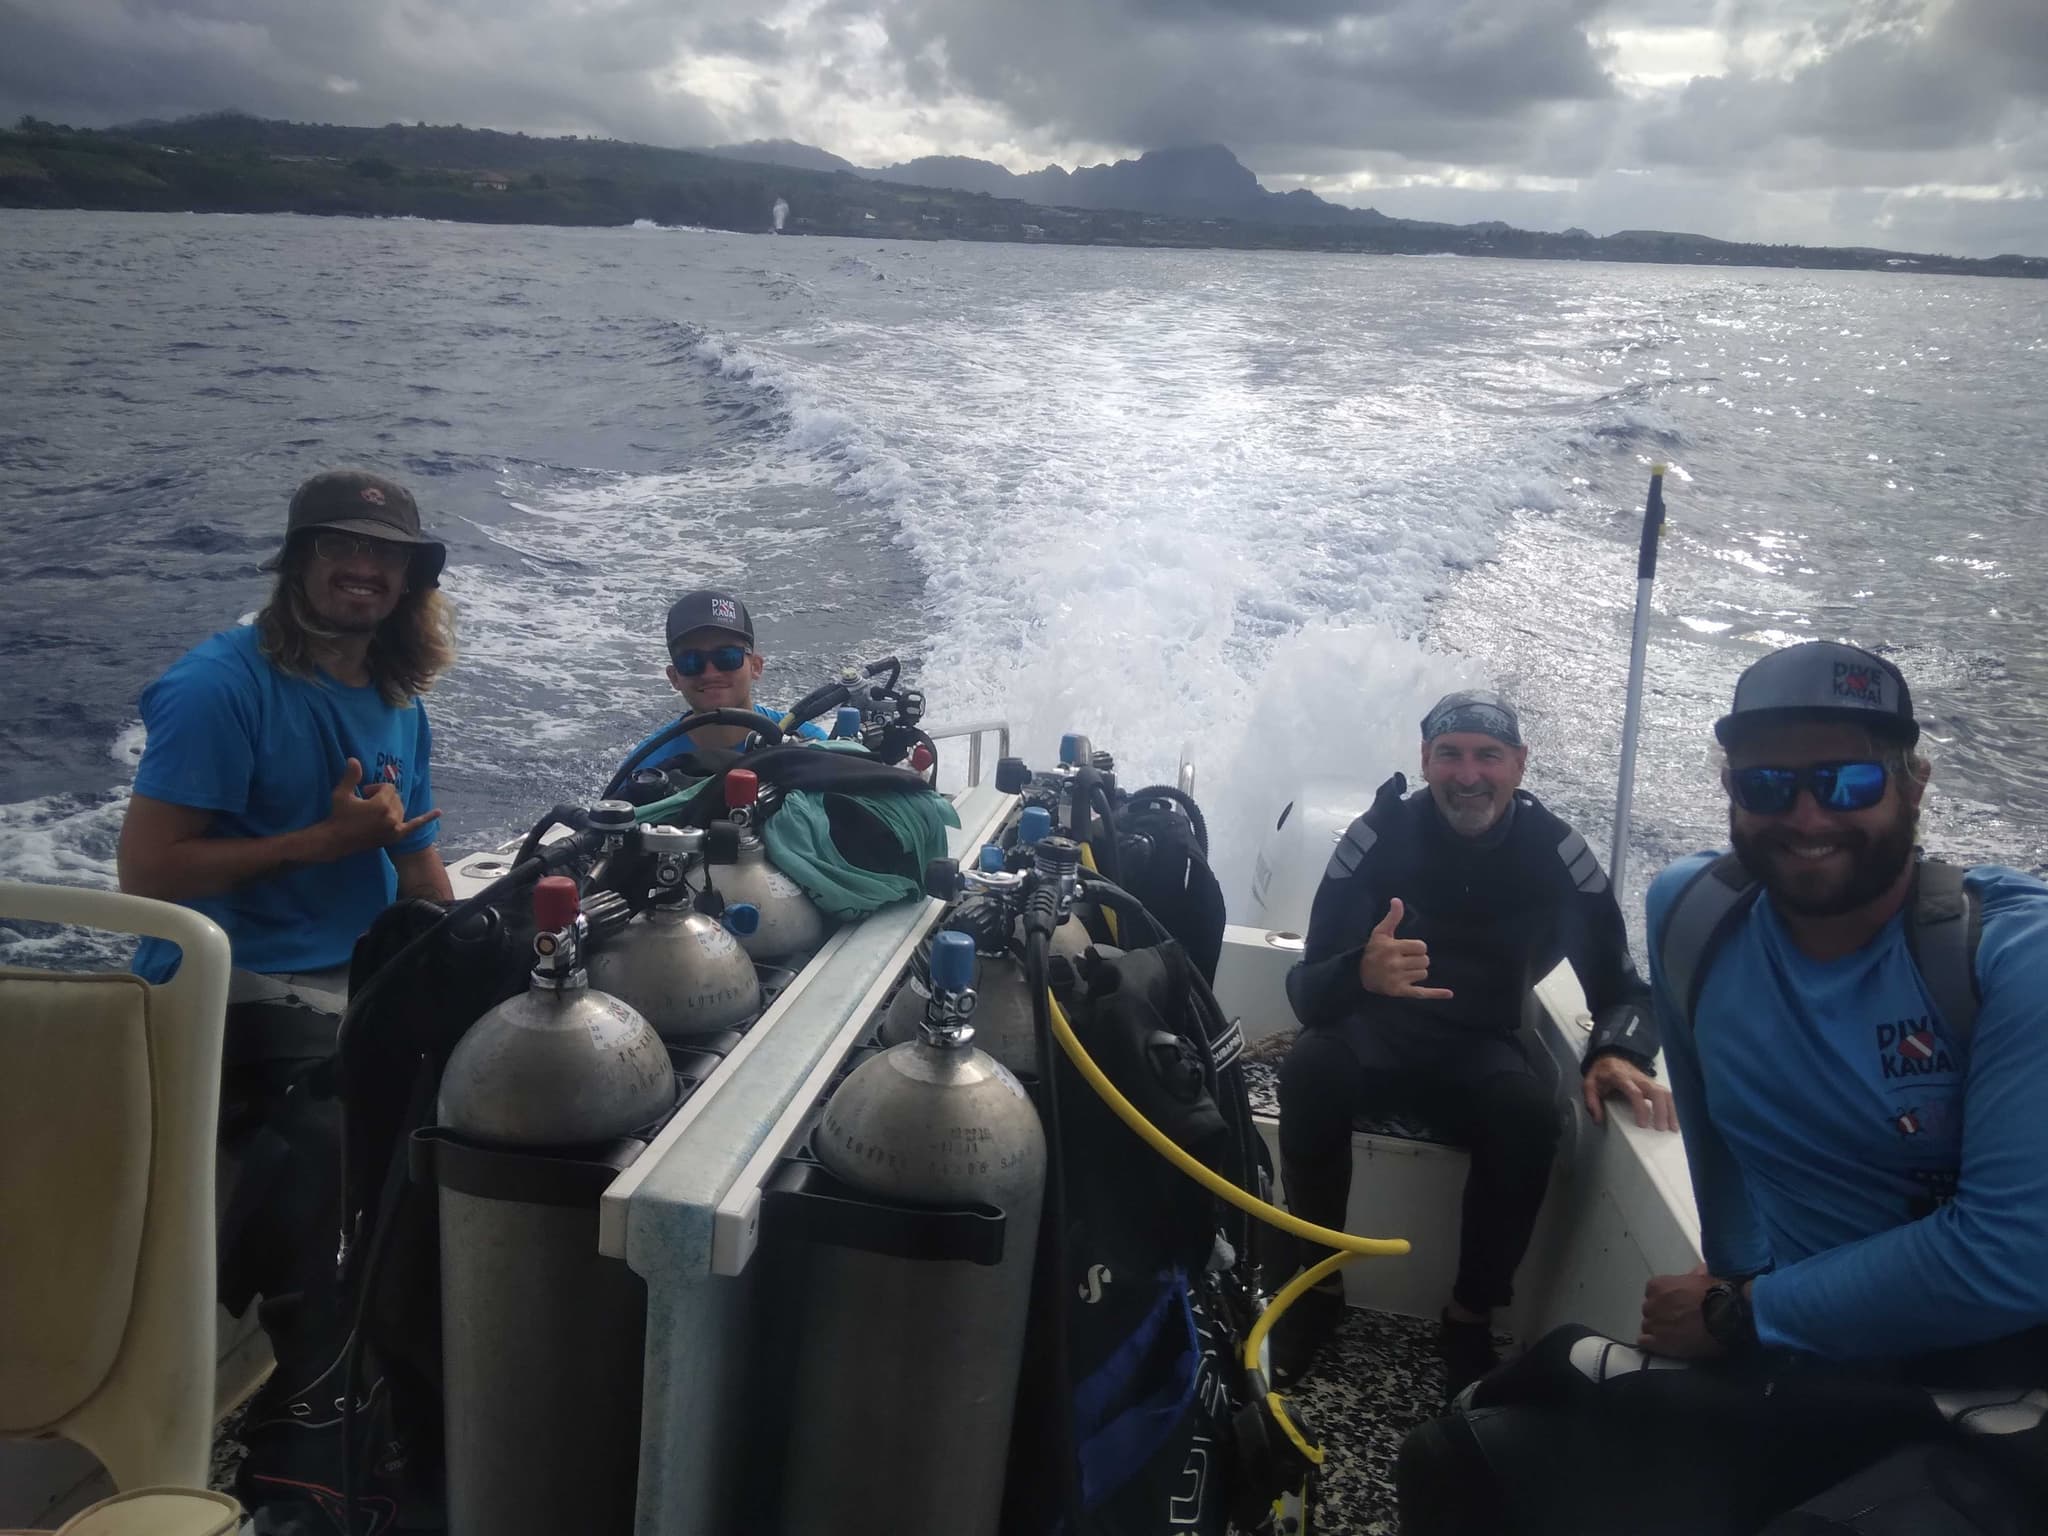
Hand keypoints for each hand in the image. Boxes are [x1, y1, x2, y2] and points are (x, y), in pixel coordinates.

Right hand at [318, 757, 439, 859]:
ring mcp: (395, 828)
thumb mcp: (342, 794)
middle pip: (396, 797)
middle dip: (382, 797)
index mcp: (381, 805)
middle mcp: (392, 816)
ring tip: (373, 811)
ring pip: (401, 808)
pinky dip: (426, 818)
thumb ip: (351, 776)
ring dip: (391, 806)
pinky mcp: (395, 836)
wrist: (336, 841)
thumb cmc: (338, 815)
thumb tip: (354, 759)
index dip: (375, 788)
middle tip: (365, 803)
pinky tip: (439, 812)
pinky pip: (415, 826)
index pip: (388, 788)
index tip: (363, 793)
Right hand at [1357, 898, 1452, 999]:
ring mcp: (1398, 979)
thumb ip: (1392, 917)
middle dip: (1418, 959)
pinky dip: (1436, 993)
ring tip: (1404, 971)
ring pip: (1423, 974)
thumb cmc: (1373, 951)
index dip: (1417, 947)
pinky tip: (1449, 994)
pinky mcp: (1400, 992)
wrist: (1359, 975)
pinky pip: (1422, 992)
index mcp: (1392, 948)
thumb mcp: (1380, 933)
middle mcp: (1395, 964)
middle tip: (1405, 960)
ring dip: (1417, 972)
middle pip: (1425, 961)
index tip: (1407, 949)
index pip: (1421, 947)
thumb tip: (1397, 900)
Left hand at [1583, 1055, 1678, 1130]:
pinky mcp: (1653, 1083)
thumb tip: (1598, 1120)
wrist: (1610, 1056)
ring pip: (1665, 1092)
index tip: (1642, 1124)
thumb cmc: (1601, 1073)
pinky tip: (1675, 1119)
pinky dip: (1673, 1106)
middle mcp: (1638, 1078)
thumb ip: (1591, 1102)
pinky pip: (1667, 1094)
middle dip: (1662, 1110)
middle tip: (1662, 1128)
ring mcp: (1648, 1080)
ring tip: (1674, 1128)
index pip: (1635, 1093)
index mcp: (1621, 1078)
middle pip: (1656, 1092)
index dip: (1641, 1109)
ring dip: (1671, 1109)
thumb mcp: (1589, 1084)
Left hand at [1637, 1265, 1723, 1358]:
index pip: (1653, 1293)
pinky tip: (1668, 1345)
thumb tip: (1698, 1271)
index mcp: (1658, 1285)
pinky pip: (1645, 1343)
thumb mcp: (1705, 1277)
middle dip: (1662, 1315)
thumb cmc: (1716, 1295)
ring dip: (1660, 1330)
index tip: (1678, 1305)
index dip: (1666, 1301)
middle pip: (1650, 1311)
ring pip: (1648, 1327)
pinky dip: (1654, 1344)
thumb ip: (1695, 1273)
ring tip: (1678, 1335)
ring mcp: (1653, 1323)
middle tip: (1680, 1321)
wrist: (1725, 1318)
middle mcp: (1651, 1303)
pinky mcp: (1658, 1342)